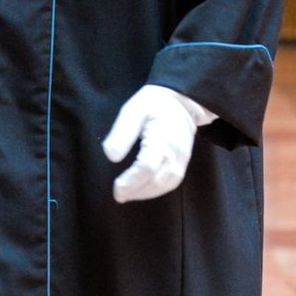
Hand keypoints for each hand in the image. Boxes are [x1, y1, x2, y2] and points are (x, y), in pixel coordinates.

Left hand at [103, 84, 209, 203]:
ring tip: (128, 195)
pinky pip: (173, 181)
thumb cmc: (154, 104)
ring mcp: (182, 157)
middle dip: (136, 191)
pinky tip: (143, 190)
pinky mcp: (184, 161)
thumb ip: (122, 133)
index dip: (131, 180)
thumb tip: (111, 156)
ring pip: (166, 184)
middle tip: (118, 195)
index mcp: (161, 137)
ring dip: (146, 193)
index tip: (116, 186)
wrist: (182, 100)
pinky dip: (157, 190)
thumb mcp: (133, 111)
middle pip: (157, 180)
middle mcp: (175, 151)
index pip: (147, 166)